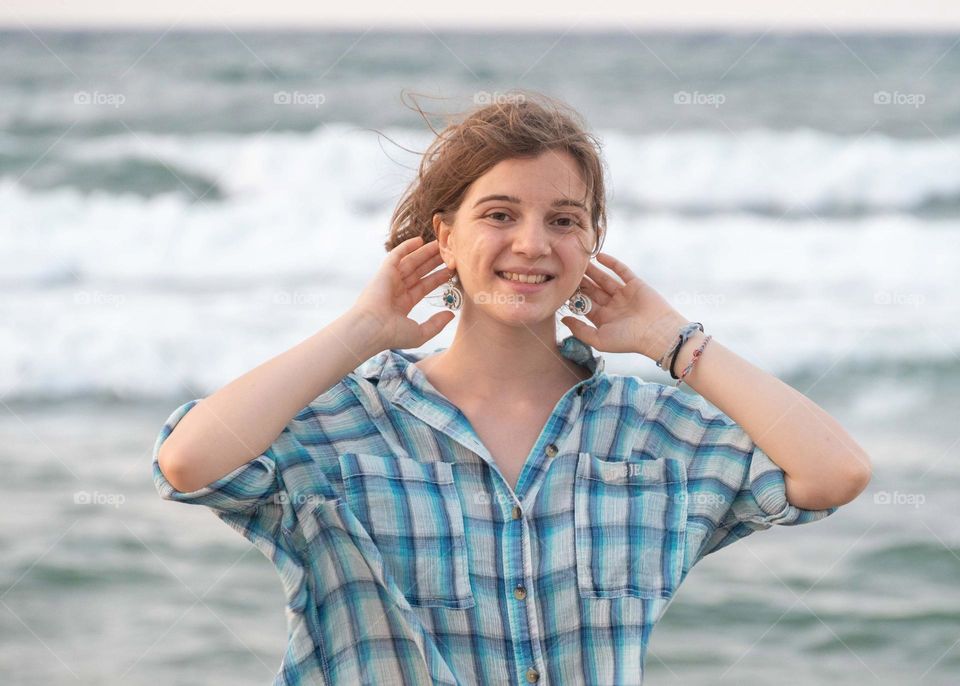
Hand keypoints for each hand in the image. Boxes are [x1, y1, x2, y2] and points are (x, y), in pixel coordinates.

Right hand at [350, 236, 456, 350]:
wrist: (372, 329)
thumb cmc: (392, 335)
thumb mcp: (420, 333)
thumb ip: (436, 324)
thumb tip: (451, 314)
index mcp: (403, 304)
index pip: (423, 286)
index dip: (437, 278)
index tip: (451, 271)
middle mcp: (396, 290)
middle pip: (418, 272)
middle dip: (433, 262)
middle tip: (448, 253)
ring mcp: (389, 280)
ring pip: (410, 262)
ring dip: (424, 253)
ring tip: (440, 244)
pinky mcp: (384, 272)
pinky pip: (396, 255)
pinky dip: (407, 247)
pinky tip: (420, 240)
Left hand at [559, 252, 687, 360]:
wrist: (657, 332)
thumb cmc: (628, 340)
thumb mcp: (599, 339)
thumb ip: (580, 330)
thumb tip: (563, 320)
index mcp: (603, 319)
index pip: (584, 305)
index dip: (572, 296)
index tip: (560, 286)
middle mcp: (612, 306)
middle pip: (592, 290)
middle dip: (580, 281)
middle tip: (566, 269)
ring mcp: (624, 294)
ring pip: (604, 279)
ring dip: (592, 270)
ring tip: (579, 260)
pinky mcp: (635, 284)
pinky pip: (622, 270)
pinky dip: (611, 262)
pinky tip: (599, 256)